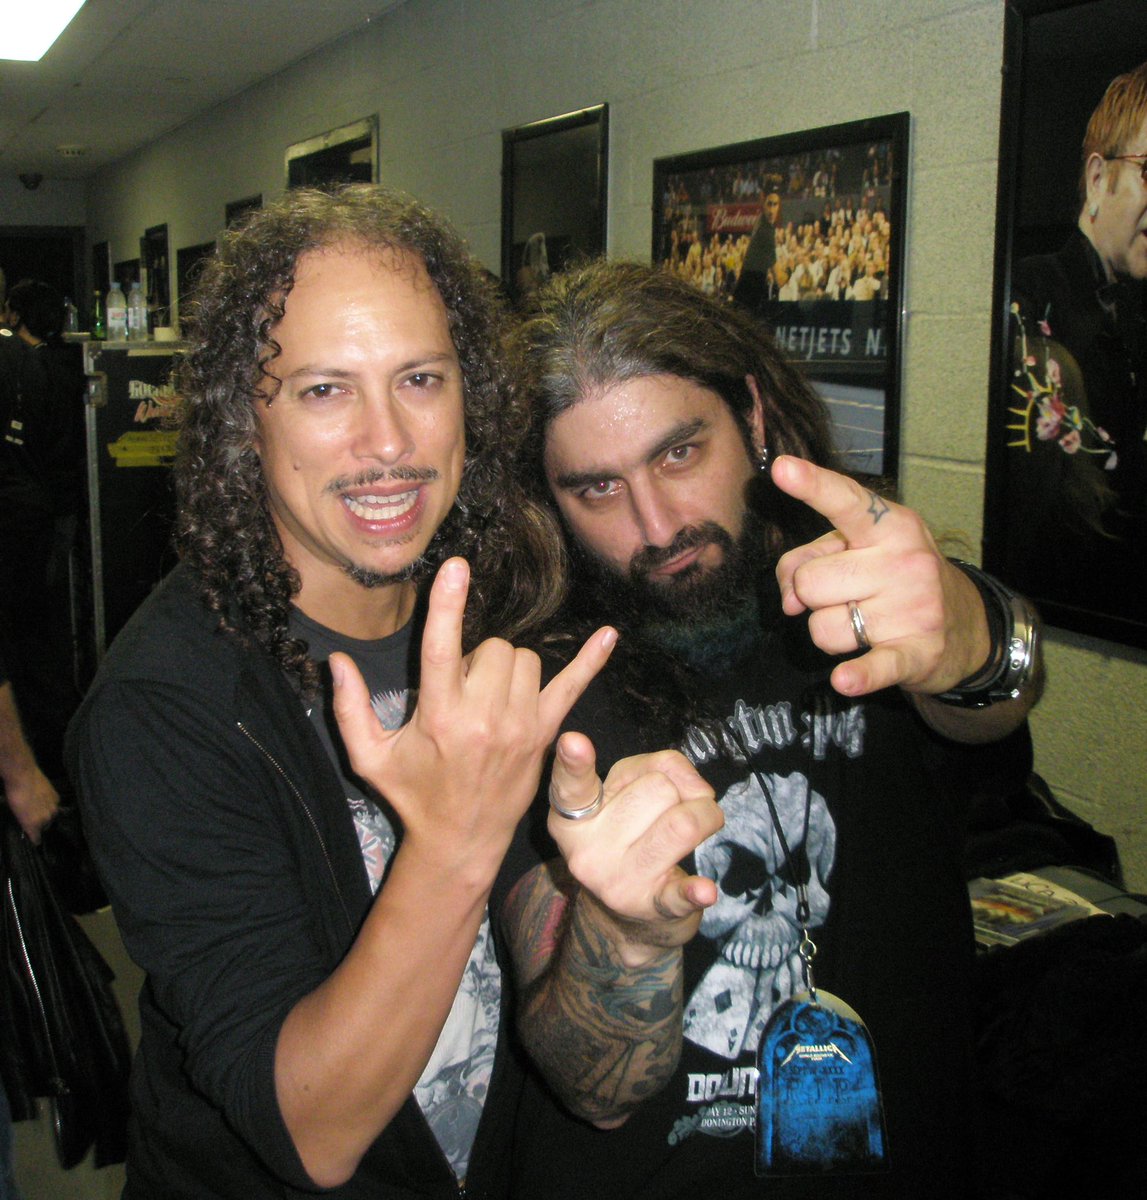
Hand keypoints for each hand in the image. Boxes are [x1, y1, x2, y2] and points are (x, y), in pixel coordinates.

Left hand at [5, 766, 59, 842]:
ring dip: (46, 815)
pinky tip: (43, 800)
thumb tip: (29, 825)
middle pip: (45, 827)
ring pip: (52, 817)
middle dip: (40, 826)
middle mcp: (46, 819)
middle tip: (33, 820)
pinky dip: (50, 805)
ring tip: (38, 809)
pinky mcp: (57, 798)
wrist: (23, 776)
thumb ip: (25, 821)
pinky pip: (55, 806)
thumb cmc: (14, 796)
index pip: (37, 839)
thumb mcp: (16, 812)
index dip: (35, 839)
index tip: (34, 840)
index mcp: (33, 825)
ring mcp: (53, 808)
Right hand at [331, 557, 616, 874]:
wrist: (460, 841)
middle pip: (492, 647)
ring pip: (523, 659)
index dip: (447, 605)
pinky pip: (573, 686)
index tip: (456, 567)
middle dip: (476, 656)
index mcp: (439, 717)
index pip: (442, 650)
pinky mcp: (544, 733)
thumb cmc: (413, 794)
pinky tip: (609, 635)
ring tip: (487, 697)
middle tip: (462, 689)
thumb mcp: (369, 757)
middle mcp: (483, 718)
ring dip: (505, 667)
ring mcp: (520, 726)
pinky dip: (591, 661)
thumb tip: (335, 660)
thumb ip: (349, 707)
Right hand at [547, 733, 722, 963]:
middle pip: (657, 788)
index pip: (573, 786)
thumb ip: (655, 766)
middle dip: (679, 790)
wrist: (627, 915)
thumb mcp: (623, 791)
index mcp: (571, 817)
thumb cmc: (628, 834)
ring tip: (701, 824)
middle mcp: (586, 850)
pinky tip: (706, 891)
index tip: (572, 741)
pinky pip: (678, 894)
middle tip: (672, 809)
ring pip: (682, 824)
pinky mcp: (650, 906)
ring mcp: (618, 880)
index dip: (573, 762)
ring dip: (706, 815)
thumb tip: (694, 789)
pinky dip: (695, 891)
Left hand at [772, 455, 990, 697]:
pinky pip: (874, 665)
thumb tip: (789, 601)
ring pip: (822, 627)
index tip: (781, 468)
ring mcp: (913, 607)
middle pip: (810, 582)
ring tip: (862, 623)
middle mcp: (903, 561)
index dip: (812, 486)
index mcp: (889, 526)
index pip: (846, 502)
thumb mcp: (855, 551)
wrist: (965, 625)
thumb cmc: (892, 577)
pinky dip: (858, 675)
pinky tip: (845, 680)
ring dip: (830, 632)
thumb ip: (807, 559)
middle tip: (846, 595)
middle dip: (814, 595)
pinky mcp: (917, 652)